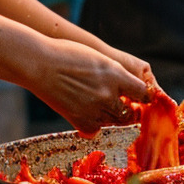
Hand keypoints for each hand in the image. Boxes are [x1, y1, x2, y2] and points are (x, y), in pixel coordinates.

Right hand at [28, 38, 152, 136]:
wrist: (39, 63)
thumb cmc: (68, 54)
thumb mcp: (100, 59)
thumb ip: (118, 75)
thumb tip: (131, 89)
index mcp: (116, 75)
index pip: (143, 93)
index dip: (144, 96)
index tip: (142, 98)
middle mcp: (108, 94)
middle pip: (130, 113)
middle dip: (130, 110)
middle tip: (126, 106)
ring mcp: (93, 109)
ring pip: (113, 122)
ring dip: (113, 116)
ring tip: (105, 107)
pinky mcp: (79, 120)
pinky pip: (95, 129)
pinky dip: (95, 124)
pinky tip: (90, 114)